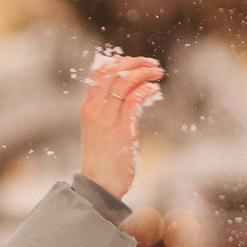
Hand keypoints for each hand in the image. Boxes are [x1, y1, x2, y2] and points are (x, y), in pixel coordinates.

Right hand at [79, 53, 163, 200]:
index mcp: (89, 107)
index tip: (137, 62)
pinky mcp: (121, 130)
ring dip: (144, 73)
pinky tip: (155, 90)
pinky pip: (133, 101)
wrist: (99, 184)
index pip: (99, 72)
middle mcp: (95, 109)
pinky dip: (146, 90)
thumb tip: (133, 97)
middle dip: (135, 63)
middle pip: (113, 72)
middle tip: (153, 64)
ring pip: (124, 82)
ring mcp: (107, 119)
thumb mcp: (102, 129)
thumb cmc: (104, 159)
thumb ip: (112, 112)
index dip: (119, 61)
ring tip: (158, 73)